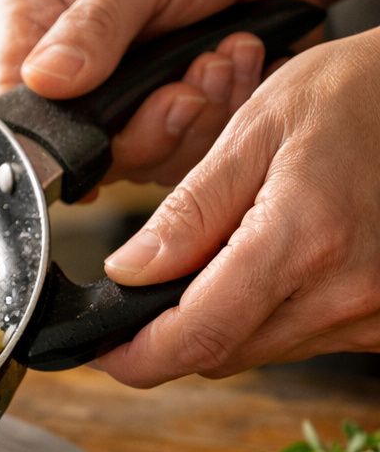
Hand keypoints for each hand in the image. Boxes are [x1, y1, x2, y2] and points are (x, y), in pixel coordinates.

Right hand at [0, 0, 344, 186]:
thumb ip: (94, 24)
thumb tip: (44, 80)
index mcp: (35, 20)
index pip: (13, 105)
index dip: (53, 136)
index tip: (107, 131)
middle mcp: (71, 67)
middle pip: (83, 147)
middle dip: (148, 128)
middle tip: (186, 89)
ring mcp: (123, 94)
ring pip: (141, 158)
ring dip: (196, 117)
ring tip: (222, 57)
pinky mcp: (171, 110)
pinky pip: (188, 148)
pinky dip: (224, 112)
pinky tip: (238, 59)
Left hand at [95, 27, 379, 385]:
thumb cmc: (357, 95)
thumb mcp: (255, 130)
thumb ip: (189, 212)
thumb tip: (128, 272)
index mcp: (304, 241)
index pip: (198, 337)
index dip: (135, 357)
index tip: (99, 348)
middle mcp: (345, 293)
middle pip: (221, 355)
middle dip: (171, 334)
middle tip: (148, 290)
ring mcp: (373, 314)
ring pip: (258, 352)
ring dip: (223, 322)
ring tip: (228, 253)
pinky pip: (301, 340)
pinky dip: (268, 315)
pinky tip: (275, 264)